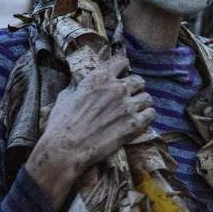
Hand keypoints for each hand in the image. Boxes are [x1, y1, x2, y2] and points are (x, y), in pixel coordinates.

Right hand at [26, 55, 154, 207]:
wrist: (65, 150)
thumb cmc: (61, 124)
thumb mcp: (65, 97)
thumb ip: (79, 87)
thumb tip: (79, 85)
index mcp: (99, 78)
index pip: (121, 62)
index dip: (123, 67)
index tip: (122, 73)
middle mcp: (117, 88)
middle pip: (138, 80)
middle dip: (134, 87)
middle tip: (129, 96)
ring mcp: (127, 106)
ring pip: (147, 97)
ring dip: (141, 103)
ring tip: (135, 110)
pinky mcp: (134, 124)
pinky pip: (151, 114)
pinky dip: (147, 117)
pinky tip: (140, 120)